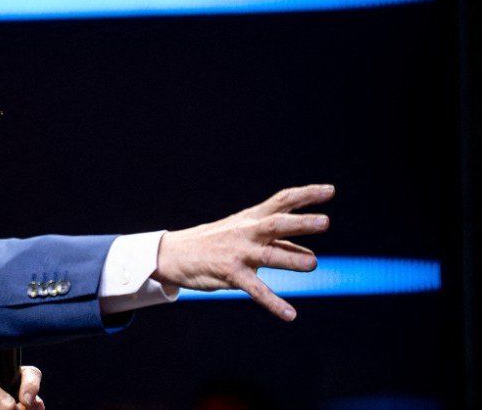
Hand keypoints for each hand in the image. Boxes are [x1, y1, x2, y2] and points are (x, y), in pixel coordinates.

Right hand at [153, 184, 334, 320]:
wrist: (175, 254)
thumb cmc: (215, 242)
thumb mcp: (244, 235)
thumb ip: (278, 243)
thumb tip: (310, 252)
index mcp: (252, 218)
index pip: (282, 200)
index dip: (306, 195)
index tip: (330, 191)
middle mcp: (246, 232)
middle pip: (276, 224)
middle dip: (301, 223)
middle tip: (324, 222)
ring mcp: (238, 253)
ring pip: (269, 256)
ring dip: (292, 259)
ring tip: (312, 263)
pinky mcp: (230, 274)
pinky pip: (256, 290)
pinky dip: (274, 303)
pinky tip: (290, 315)